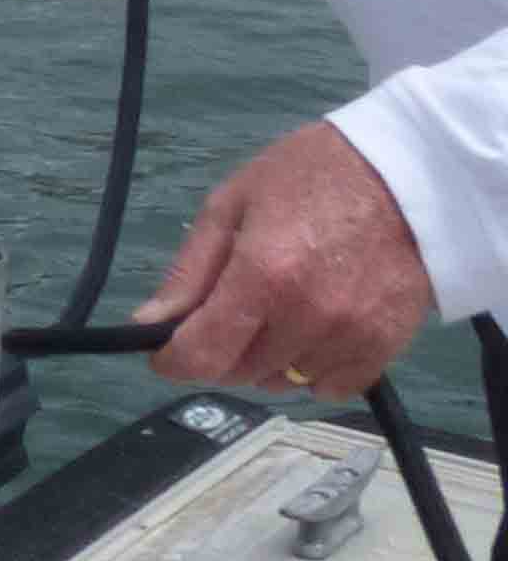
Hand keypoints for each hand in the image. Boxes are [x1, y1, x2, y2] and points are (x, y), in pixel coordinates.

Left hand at [137, 120, 436, 393]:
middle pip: (238, 371)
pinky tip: (315, 328)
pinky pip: (330, 387)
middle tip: (231, 309)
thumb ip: (190, 271)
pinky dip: (313, 368)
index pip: (202, 355)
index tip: (167, 349)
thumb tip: (149, 324)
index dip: (173, 359)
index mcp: (264, 275)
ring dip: (267, 358)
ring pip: (281, 382)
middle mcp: (307, 316)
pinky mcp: (385, 347)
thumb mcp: (233, 204)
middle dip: (221, 349)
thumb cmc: (313, 176)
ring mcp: (350, 336)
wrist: (412, 173)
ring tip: (280, 310)